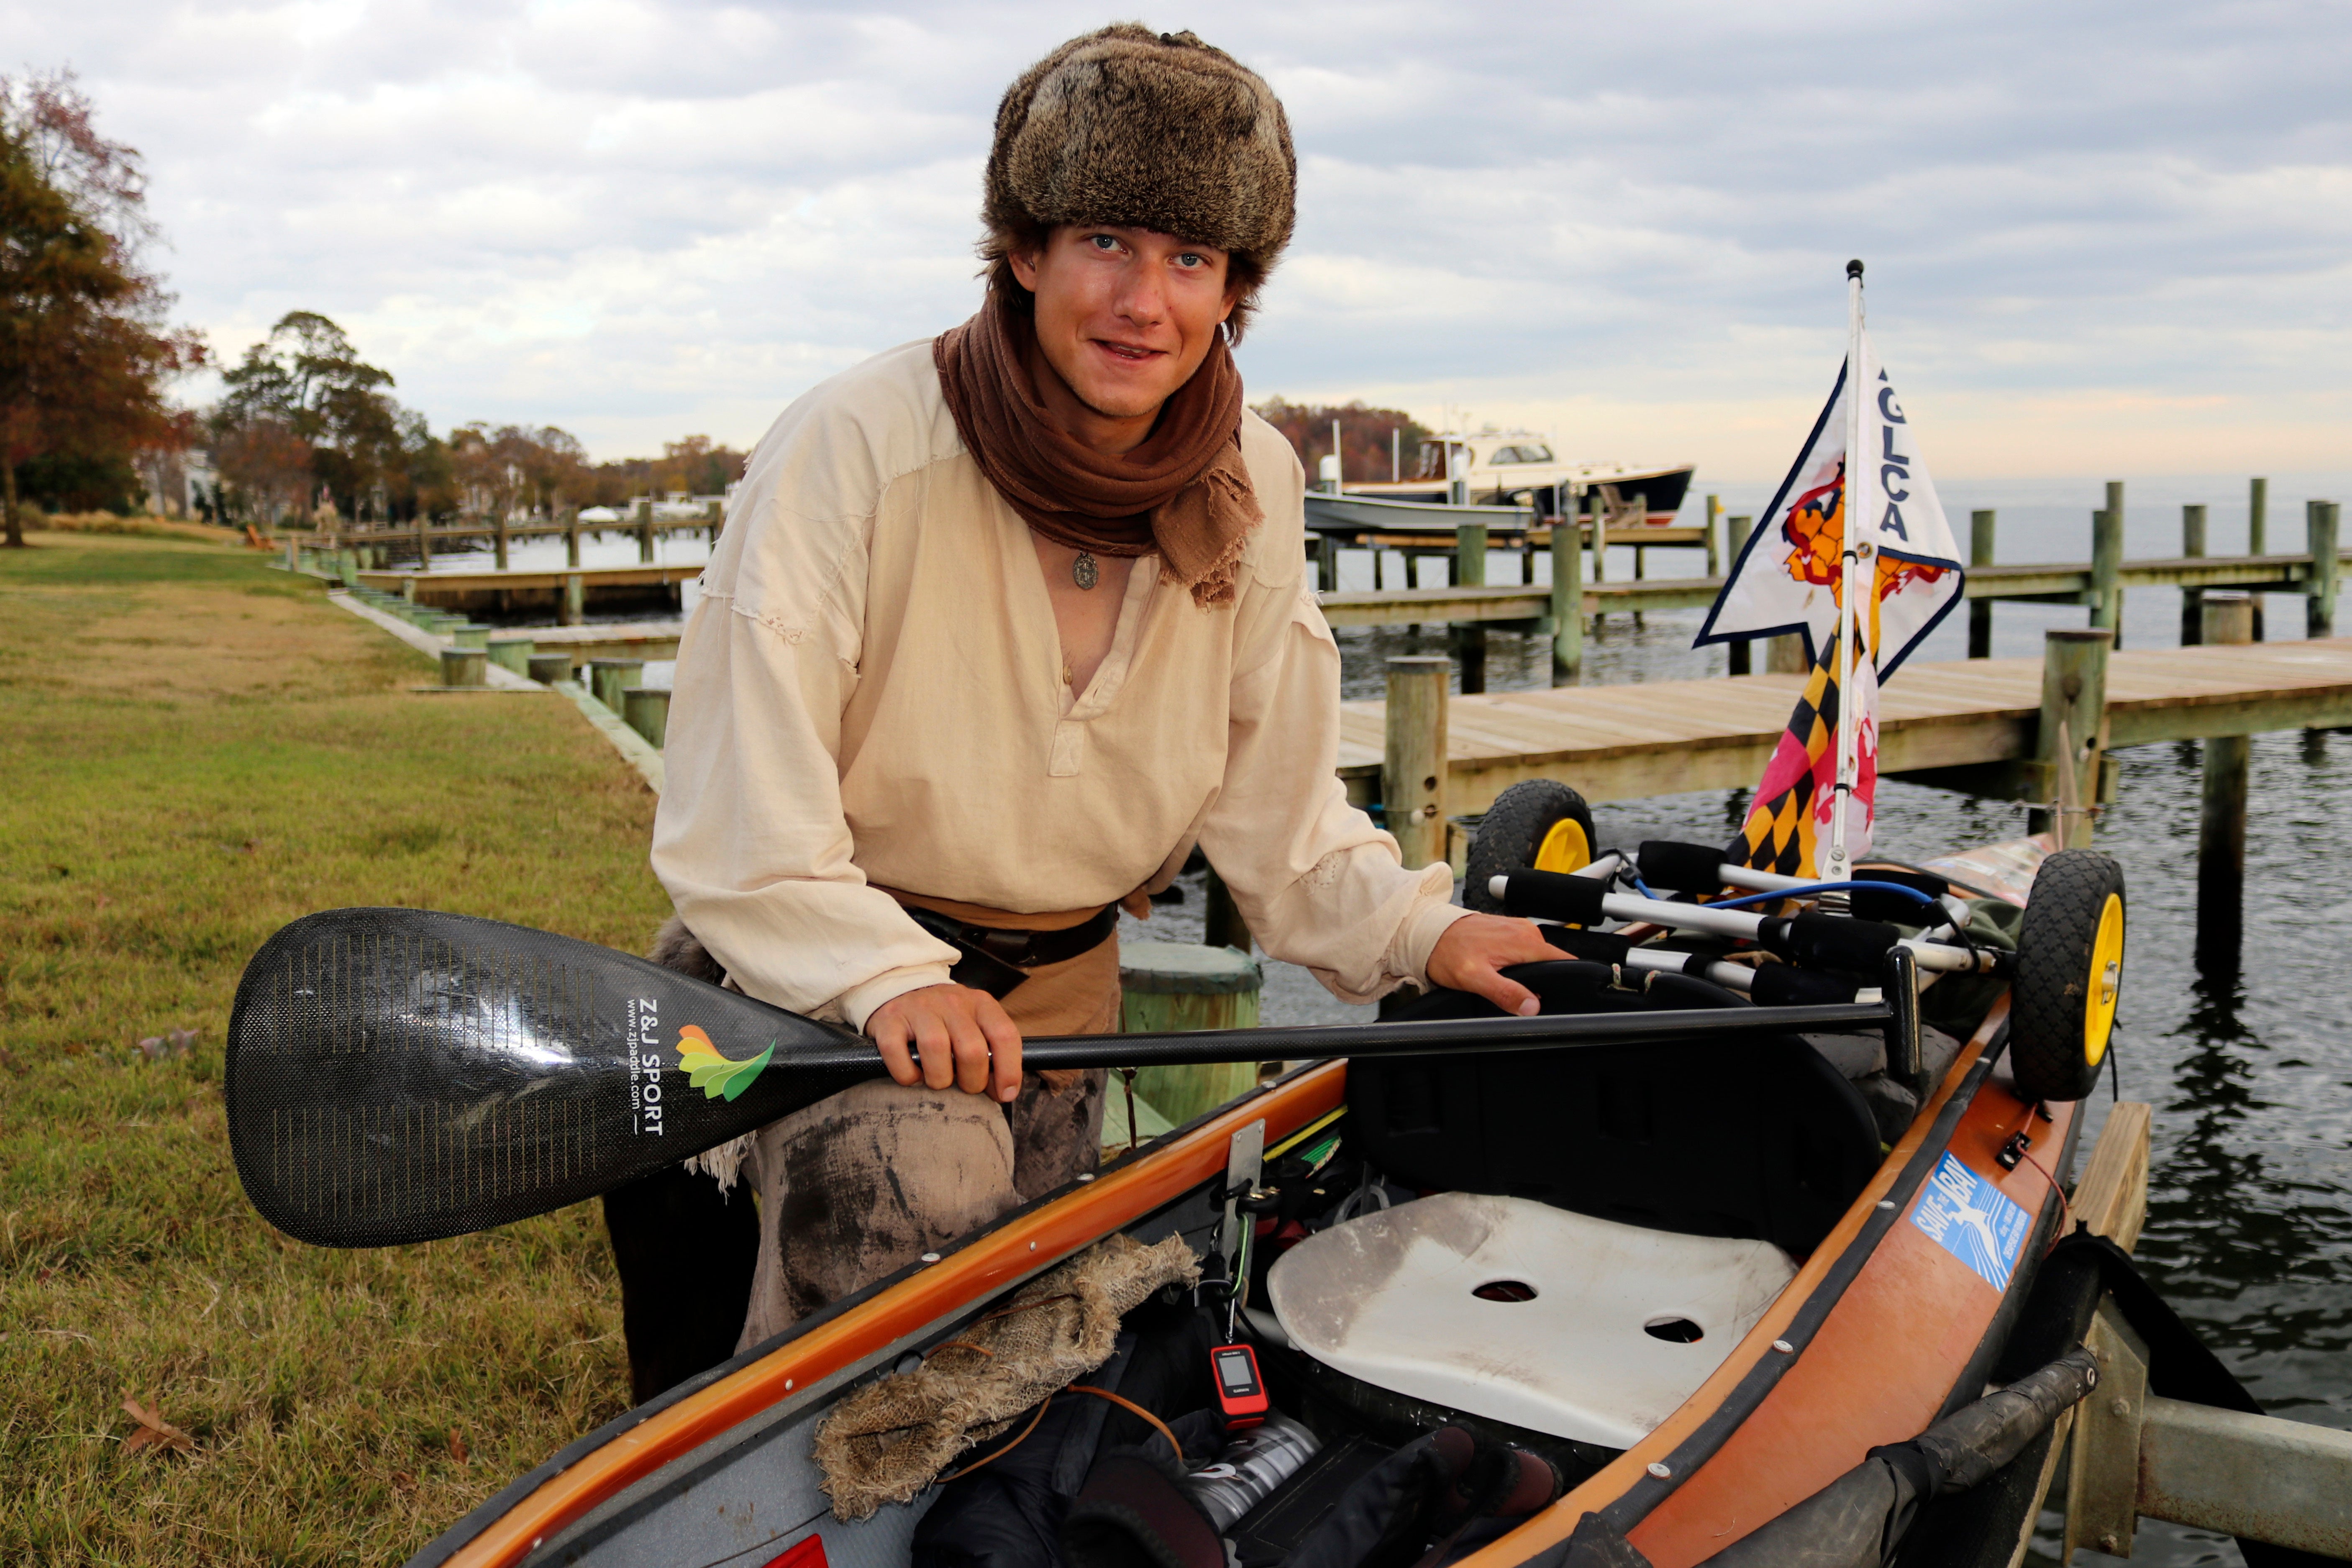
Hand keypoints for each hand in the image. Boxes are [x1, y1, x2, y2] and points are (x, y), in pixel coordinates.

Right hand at [867, 984, 1024, 1102]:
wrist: (899, 989)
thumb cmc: (943, 1019)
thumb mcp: (973, 1024)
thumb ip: (991, 1052)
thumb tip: (1003, 1091)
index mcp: (980, 1003)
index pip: (1004, 1035)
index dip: (1009, 1070)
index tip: (1004, 1094)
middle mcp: (952, 1002)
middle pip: (972, 1049)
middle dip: (972, 1081)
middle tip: (964, 1086)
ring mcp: (919, 1008)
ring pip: (936, 1049)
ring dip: (939, 1079)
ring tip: (937, 1080)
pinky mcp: (890, 1019)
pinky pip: (899, 1054)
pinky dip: (907, 1075)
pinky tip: (913, 1075)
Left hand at [1425, 914, 1562, 1017]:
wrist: (1427, 933)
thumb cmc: (1447, 952)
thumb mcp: (1474, 979)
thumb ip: (1505, 993)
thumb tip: (1531, 1006)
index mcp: (1524, 941)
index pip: (1563, 961)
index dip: (1565, 980)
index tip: (1558, 996)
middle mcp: (1525, 931)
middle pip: (1550, 962)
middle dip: (1541, 981)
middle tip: (1518, 994)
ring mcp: (1517, 928)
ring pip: (1536, 958)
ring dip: (1528, 973)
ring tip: (1504, 980)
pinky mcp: (1508, 930)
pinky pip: (1523, 950)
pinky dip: (1517, 963)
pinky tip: (1499, 969)